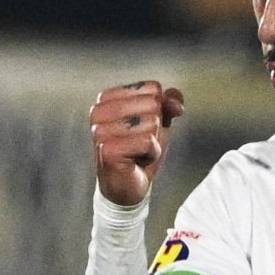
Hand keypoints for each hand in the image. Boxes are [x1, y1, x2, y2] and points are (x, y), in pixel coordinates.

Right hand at [89, 81, 184, 205]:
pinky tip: (136, 162)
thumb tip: (175, 104)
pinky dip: (151, 154)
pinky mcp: (108, 150)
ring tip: (137, 152)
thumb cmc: (140, 150)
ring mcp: (100, 131)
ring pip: (152, 123)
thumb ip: (169, 103)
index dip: (159, 110)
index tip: (142, 127)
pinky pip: (148, 142)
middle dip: (156, 127)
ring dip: (153, 143)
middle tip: (139, 143)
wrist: (128, 186)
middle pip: (153, 103)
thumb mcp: (159, 121)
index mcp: (108, 97)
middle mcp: (99, 110)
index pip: (153, 88)